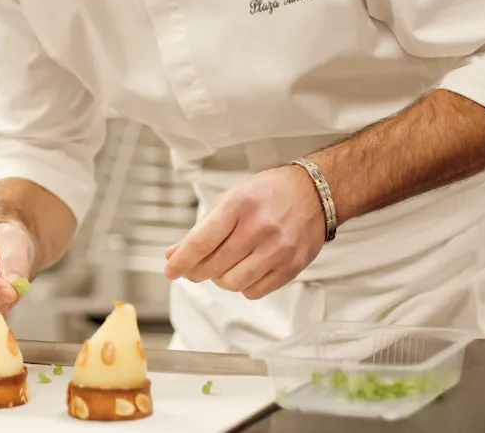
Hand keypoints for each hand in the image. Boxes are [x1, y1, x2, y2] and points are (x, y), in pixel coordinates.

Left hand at [163, 165, 326, 299]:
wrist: (313, 193)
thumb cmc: (266, 194)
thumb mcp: (229, 200)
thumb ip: (200, 230)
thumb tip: (172, 255)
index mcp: (238, 206)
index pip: (202, 241)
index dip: (181, 261)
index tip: (170, 270)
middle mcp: (259, 228)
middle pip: (214, 266)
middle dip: (197, 272)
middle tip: (195, 269)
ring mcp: (278, 249)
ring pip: (233, 283)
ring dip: (221, 280)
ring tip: (224, 266)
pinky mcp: (292, 266)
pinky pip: (255, 292)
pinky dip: (243, 286)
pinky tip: (245, 271)